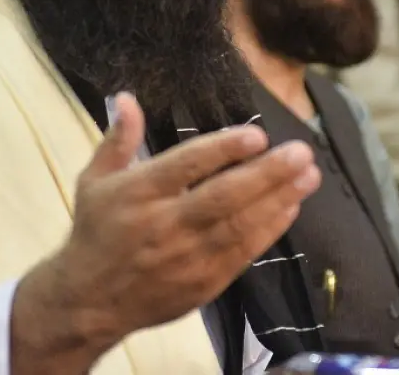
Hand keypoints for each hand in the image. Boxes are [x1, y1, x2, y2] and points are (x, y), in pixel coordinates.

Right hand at [9, 92, 320, 372]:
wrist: (89, 301)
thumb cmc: (96, 232)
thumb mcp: (95, 180)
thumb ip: (118, 139)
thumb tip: (128, 97)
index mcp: (139, 193)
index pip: (186, 166)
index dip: (223, 150)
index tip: (257, 136)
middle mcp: (166, 224)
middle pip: (223, 197)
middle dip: (266, 174)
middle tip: (301, 153)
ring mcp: (188, 257)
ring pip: (240, 226)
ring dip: (279, 199)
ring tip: (309, 175)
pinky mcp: (204, 283)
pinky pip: (243, 253)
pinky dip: (269, 230)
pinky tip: (291, 207)